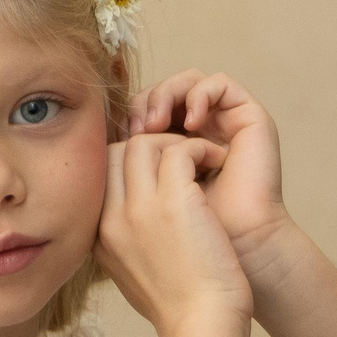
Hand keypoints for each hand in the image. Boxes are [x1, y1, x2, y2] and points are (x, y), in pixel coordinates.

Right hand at [97, 133, 251, 336]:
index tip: (161, 169)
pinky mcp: (173, 202)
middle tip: (184, 159)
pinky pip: (179, 150)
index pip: (99, 175)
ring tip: (203, 159)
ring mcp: (139, 208)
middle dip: (150, 146)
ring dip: (176, 143)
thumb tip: (132, 224)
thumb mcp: (131, 277)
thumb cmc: (179, 308)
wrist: (201, 328)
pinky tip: (218, 162)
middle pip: (115, 152)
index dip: (129, 163)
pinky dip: (200, 148)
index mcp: (98, 236)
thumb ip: (124, 245)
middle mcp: (111, 218)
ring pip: (144, 144)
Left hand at [129, 72, 290, 272]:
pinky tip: (193, 121)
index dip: (129, 119)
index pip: (141, 113)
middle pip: (161, 93)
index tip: (119, 140)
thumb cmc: (194, 241)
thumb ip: (118, 179)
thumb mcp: (140, 207)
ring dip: (168, 95)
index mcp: (172, 153)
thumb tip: (86, 149)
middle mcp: (198, 134)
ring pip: (187, 82)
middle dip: (146, 105)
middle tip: (141, 127)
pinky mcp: (250, 117)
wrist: (245, 255)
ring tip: (161, 122)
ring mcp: (226, 123)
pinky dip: (201, 94)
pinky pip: (218, 83)